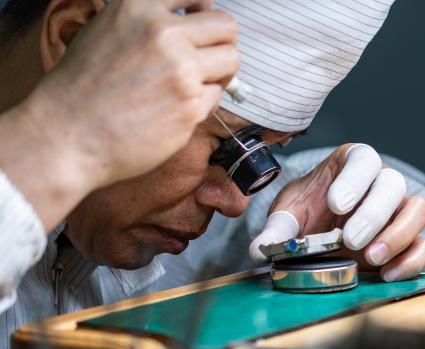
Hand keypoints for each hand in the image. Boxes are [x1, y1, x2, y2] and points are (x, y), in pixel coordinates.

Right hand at [0, 0, 238, 228]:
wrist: (68, 134)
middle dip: (221, 42)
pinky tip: (177, 108)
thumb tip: (192, 16)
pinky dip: (204, 101)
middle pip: (225, 26)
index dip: (202, 15)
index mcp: (138, 7)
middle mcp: (162, 33)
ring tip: (195, 84)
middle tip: (208, 60)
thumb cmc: (82, 87)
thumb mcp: (105, 30)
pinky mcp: (191, 105)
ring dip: (220, 72)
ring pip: (231, 60)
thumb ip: (146, 21)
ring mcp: (180, 69)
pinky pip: (217, 95)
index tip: (199, 30)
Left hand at [250, 144, 424, 281]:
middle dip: (374, 214)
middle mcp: (382, 182)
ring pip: (417, 210)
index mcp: (353, 164)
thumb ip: (278, 229)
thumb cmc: (311, 213)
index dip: (354, 179)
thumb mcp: (289, 216)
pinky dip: (411, 260)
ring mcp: (400, 210)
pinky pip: (423, 244)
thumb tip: (260, 250)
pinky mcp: (410, 239)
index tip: (335, 204)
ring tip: (371, 257)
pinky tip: (387, 274)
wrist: (324, 233)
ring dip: (397, 235)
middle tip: (351, 240)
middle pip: (393, 185)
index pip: (363, 159)